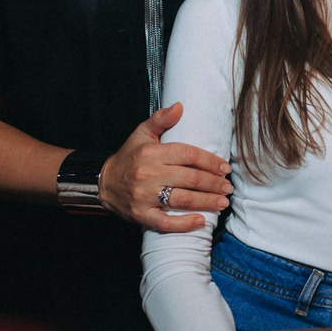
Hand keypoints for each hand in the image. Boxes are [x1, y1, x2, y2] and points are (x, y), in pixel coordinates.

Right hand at [98, 102, 232, 232]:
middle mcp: (149, 174)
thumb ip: (161, 119)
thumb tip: (180, 106)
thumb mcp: (141, 133)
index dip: (210, 161)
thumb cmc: (129, 157)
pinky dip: (185, 224)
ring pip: (183, 200)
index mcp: (152, 152)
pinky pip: (166, 222)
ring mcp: (145, 196)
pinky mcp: (141, 215)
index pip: (188, 155)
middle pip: (190, 179)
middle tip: (228, 187)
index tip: (225, 167)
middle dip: (214, 184)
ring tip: (222, 202)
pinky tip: (201, 221)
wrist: (103, 183)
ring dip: (207, 202)